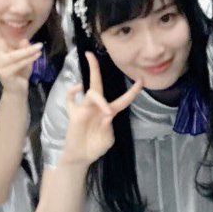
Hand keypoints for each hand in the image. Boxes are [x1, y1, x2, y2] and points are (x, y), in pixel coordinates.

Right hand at [0, 6, 41, 94]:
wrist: (18, 90)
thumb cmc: (20, 72)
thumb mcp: (24, 57)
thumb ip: (24, 48)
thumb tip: (24, 41)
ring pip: (14, 55)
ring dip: (27, 52)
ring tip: (39, 47)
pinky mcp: (4, 74)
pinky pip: (19, 64)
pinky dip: (29, 60)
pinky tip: (37, 55)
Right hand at [58, 52, 143, 167]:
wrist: (81, 157)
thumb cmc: (96, 147)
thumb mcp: (108, 139)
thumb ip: (108, 128)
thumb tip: (106, 114)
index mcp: (109, 113)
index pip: (123, 100)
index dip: (132, 92)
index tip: (142, 80)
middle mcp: (97, 107)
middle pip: (97, 83)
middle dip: (94, 68)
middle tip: (91, 54)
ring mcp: (85, 108)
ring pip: (90, 92)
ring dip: (100, 99)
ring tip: (107, 112)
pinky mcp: (74, 113)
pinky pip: (70, 99)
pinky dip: (72, 92)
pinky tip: (78, 89)